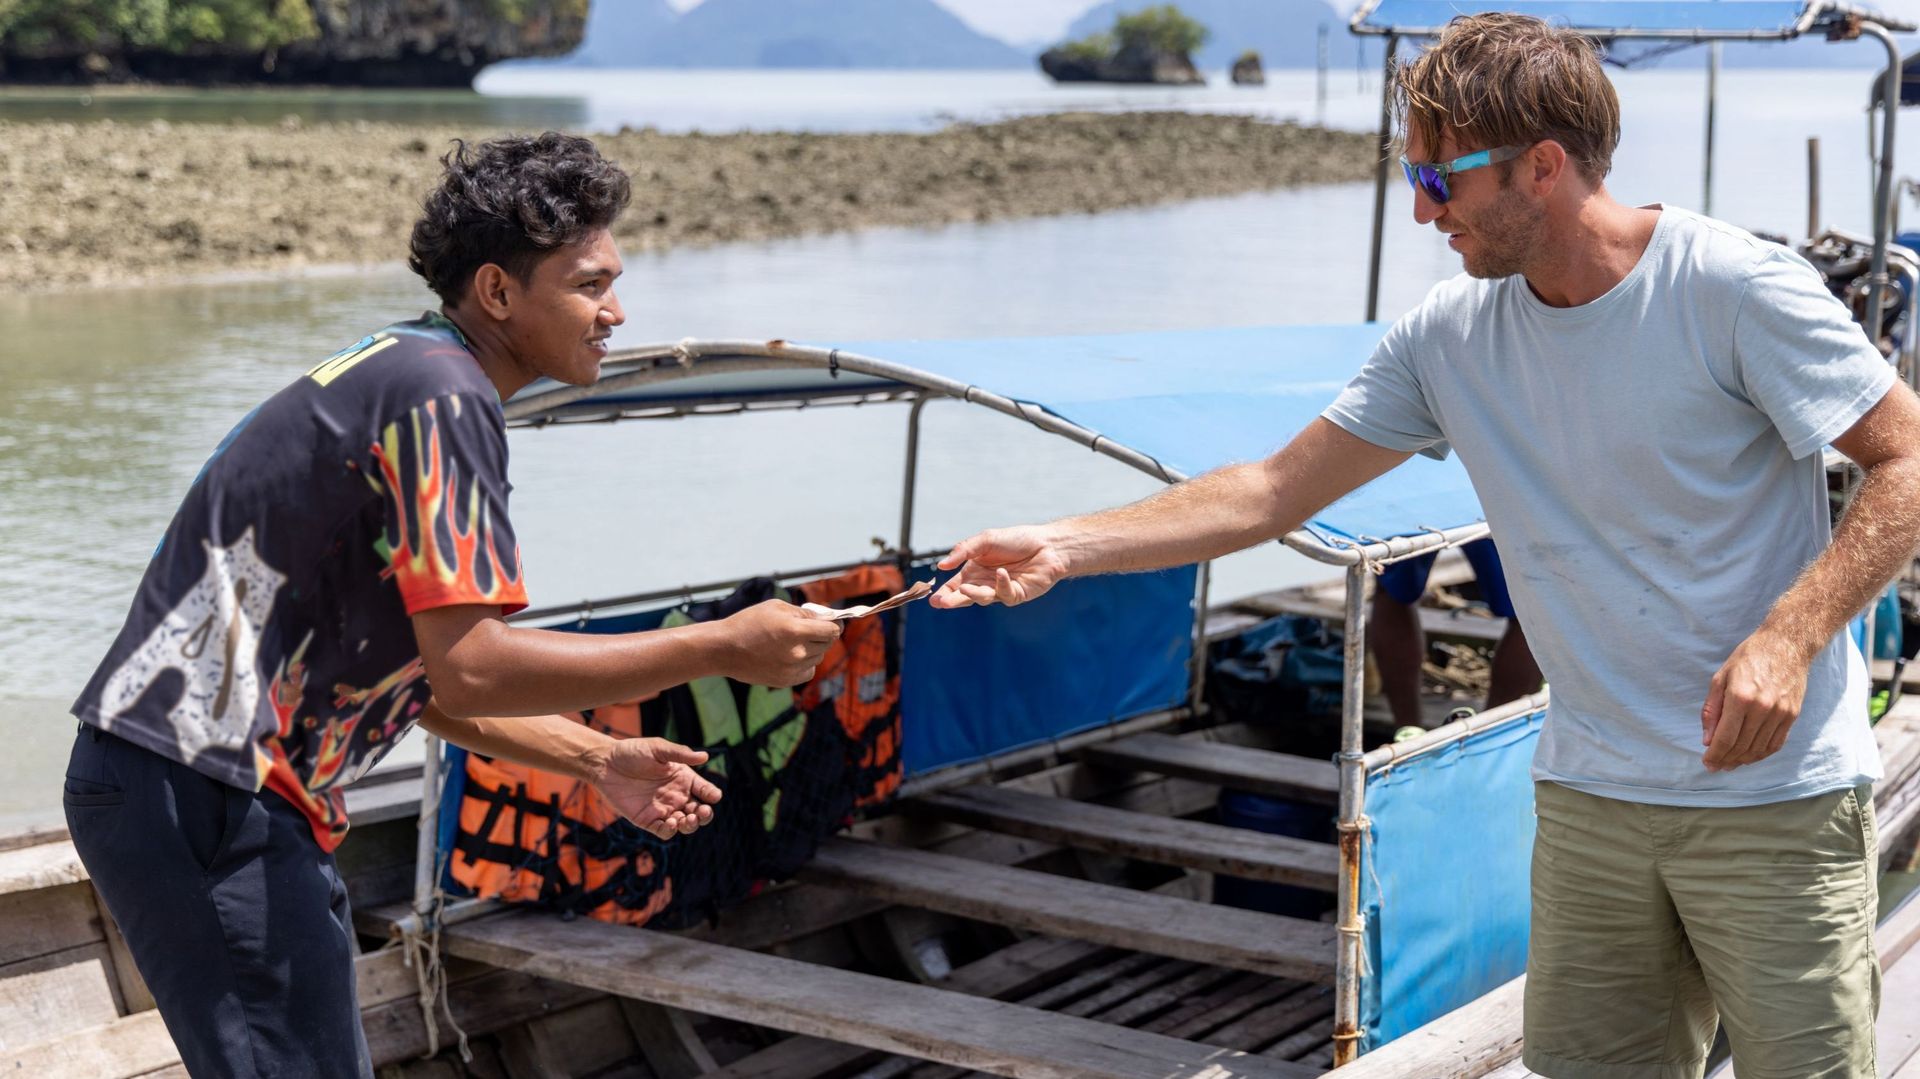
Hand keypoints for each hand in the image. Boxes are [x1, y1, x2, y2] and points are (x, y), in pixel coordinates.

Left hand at [592, 737, 723, 840]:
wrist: (605, 764)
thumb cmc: (632, 752)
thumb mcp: (658, 749)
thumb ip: (680, 754)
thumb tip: (704, 756)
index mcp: (683, 778)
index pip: (704, 790)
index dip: (712, 795)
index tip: (713, 796)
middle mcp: (676, 795)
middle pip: (699, 811)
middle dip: (705, 815)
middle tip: (701, 812)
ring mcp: (663, 809)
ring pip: (685, 825)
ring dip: (691, 825)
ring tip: (688, 819)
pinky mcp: (647, 820)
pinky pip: (663, 831)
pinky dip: (671, 831)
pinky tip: (672, 823)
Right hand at [715, 600, 840, 685]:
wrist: (724, 649)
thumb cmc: (748, 623)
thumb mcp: (777, 607)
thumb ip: (805, 613)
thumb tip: (826, 618)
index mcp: (795, 631)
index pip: (832, 630)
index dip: (835, 624)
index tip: (833, 621)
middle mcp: (797, 653)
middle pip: (827, 643)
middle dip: (822, 634)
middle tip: (811, 628)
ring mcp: (792, 669)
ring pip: (818, 657)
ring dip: (813, 648)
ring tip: (793, 641)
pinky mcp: (786, 681)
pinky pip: (807, 671)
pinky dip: (805, 663)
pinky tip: (790, 655)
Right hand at [931, 525, 1070, 608]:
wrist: (1048, 545)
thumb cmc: (1017, 540)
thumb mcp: (986, 540)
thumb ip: (963, 551)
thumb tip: (942, 565)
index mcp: (976, 569)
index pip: (956, 584)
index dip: (945, 592)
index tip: (933, 598)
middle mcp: (986, 582)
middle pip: (966, 596)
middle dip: (952, 600)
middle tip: (940, 603)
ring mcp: (1001, 590)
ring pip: (983, 598)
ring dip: (973, 594)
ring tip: (964, 588)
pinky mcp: (1016, 595)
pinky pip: (1005, 595)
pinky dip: (1001, 584)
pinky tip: (1001, 573)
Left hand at [1700, 630, 1814, 771]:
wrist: (1787, 644)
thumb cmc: (1748, 658)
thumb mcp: (1720, 678)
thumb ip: (1711, 710)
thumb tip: (1707, 740)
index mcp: (1740, 698)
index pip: (1725, 738)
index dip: (1715, 755)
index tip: (1707, 763)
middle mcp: (1762, 708)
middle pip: (1742, 746)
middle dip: (1726, 760)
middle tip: (1716, 766)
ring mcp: (1780, 713)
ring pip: (1759, 748)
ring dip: (1743, 760)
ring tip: (1730, 764)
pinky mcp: (1792, 715)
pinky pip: (1776, 743)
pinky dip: (1762, 754)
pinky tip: (1750, 756)